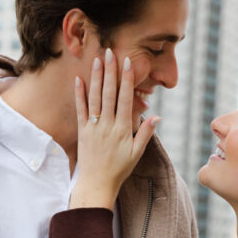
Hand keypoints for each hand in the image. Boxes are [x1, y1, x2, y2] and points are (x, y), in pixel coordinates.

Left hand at [69, 47, 159, 209]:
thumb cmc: (119, 170)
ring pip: (95, 98)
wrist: (96, 184)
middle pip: (109, 93)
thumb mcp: (137, 153)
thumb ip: (145, 133)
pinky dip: (79, 94)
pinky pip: (80, 109)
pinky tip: (79, 79)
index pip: (125, 98)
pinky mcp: (82, 131)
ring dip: (96, 77)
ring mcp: (93, 127)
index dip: (127, 79)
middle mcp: (107, 125)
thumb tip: (157, 116)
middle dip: (110, 71)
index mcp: (123, 129)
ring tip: (97, 59)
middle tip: (110, 52)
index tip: (128, 62)